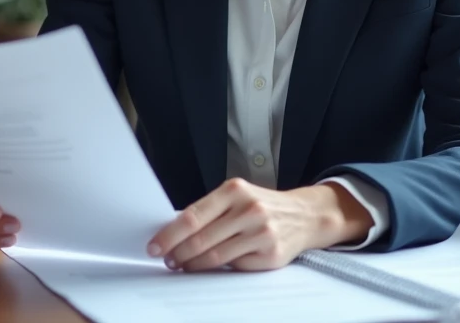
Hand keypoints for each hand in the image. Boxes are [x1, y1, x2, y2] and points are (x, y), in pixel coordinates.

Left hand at [146, 178, 373, 271]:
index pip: (193, 216)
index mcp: (235, 190)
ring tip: (182, 266)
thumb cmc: (263, 205)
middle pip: (201, 239)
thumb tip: (173, 232)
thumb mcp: (238, 196)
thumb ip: (210, 210)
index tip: (154, 246)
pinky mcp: (270, 254)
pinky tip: (209, 267)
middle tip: (167, 260)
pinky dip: (218, 269)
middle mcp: (249, 209)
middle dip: (177, 253)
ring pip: (215, 256)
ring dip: (193, 265)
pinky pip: (234, 267)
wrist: (305, 215)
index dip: (169, 235)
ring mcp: (261, 232)